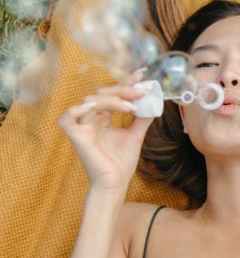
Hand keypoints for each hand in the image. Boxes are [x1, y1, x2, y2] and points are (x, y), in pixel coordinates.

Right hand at [58, 70, 152, 190]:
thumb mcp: (135, 135)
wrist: (115, 183)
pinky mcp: (75, 137)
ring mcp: (82, 127)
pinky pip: (66, 119)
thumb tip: (154, 102)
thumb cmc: (121, 162)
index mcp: (103, 117)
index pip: (113, 94)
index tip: (142, 74)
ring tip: (131, 107)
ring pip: (90, 101)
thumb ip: (142, 118)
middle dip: (122, 90)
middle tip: (141, 91)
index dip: (125, 82)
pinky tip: (93, 108)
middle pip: (102, 94)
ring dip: (111, 100)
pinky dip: (75, 111)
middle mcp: (91, 119)